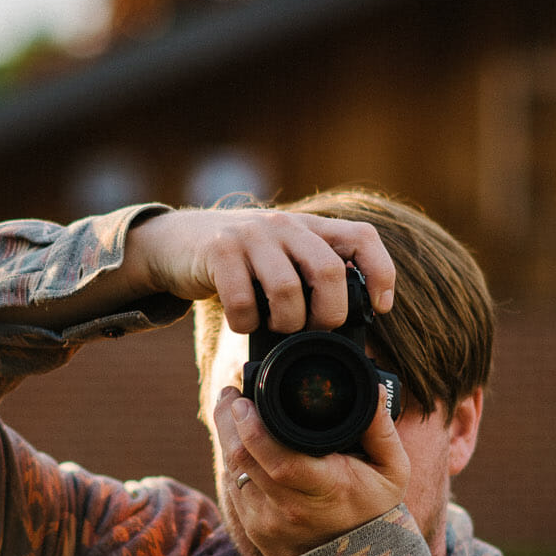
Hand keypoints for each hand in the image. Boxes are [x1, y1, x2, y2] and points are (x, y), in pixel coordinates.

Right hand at [125, 208, 395, 331]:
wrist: (175, 242)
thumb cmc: (239, 262)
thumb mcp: (280, 257)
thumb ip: (310, 276)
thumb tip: (347, 326)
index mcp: (308, 227)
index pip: (361, 238)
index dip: (380, 273)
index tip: (380, 308)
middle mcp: (284, 224)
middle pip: (329, 270)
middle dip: (329, 314)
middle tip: (316, 331)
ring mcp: (250, 234)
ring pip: (287, 289)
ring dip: (285, 323)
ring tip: (275, 327)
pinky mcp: (218, 250)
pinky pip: (242, 301)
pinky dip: (245, 324)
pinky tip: (243, 322)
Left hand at [212, 378, 408, 555]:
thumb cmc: (374, 509)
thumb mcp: (392, 470)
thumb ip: (381, 429)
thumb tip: (374, 390)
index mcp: (326, 491)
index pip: (279, 461)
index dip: (253, 429)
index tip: (242, 400)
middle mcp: (291, 510)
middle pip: (243, 461)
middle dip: (228, 421)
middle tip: (229, 394)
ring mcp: (268, 523)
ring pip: (232, 472)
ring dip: (227, 439)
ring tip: (232, 411)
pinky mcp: (254, 529)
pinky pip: (233, 488)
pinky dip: (233, 462)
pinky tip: (239, 444)